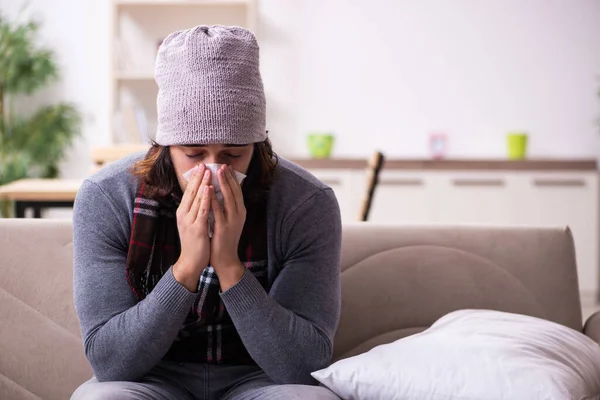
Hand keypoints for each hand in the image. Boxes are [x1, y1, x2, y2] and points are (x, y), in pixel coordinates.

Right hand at [173, 164, 211, 291]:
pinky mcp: (196, 228)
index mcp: (183, 212)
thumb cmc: (194, 242)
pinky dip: (205, 199)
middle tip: (204, 163)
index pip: (189, 191)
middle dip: (198, 177)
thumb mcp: (193, 222)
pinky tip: (209, 189)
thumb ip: (196, 210)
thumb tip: (202, 197)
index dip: (195, 178)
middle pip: (191, 192)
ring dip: (202, 183)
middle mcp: (183, 214)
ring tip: (208, 171)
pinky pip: (202, 210)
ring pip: (196, 198)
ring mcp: (189, 221)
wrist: (190, 261)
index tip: (201, 166)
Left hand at [210, 165, 245, 290]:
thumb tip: (222, 191)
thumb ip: (227, 207)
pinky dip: (214, 199)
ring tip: (218, 171)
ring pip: (228, 198)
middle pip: (235, 191)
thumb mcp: (229, 220)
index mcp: (240, 212)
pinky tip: (209, 190)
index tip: (226, 166)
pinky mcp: (223, 228)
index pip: (237, 191)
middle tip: (223, 165)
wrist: (225, 259)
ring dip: (223, 184)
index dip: (232, 178)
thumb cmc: (224, 239)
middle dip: (228, 177)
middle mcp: (239, 214)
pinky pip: (218, 210)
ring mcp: (232, 221)